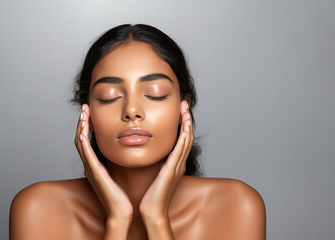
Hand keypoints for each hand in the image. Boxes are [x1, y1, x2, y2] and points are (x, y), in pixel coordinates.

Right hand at [74, 104, 132, 221]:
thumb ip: (115, 162)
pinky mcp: (95, 174)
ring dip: (81, 127)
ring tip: (83, 113)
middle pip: (80, 139)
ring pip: (80, 144)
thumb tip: (123, 149)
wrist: (121, 211)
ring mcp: (91, 169)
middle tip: (84, 107)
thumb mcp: (117, 173)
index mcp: (95, 165)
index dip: (86, 126)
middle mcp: (90, 166)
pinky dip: (83, 143)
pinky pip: (86, 155)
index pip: (87, 141)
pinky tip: (82, 132)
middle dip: (82, 122)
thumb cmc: (121, 195)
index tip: (90, 112)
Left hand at [139, 100, 193, 221]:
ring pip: (186, 140)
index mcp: (175, 163)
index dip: (182, 124)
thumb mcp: (155, 174)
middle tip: (184, 104)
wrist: (153, 210)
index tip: (179, 110)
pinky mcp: (172, 169)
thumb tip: (147, 150)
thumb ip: (156, 162)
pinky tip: (184, 126)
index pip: (182, 139)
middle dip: (187, 119)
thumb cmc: (151, 195)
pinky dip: (183, 137)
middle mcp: (179, 163)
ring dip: (187, 123)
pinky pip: (180, 150)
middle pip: (187, 136)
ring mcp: (177, 166)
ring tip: (185, 109)